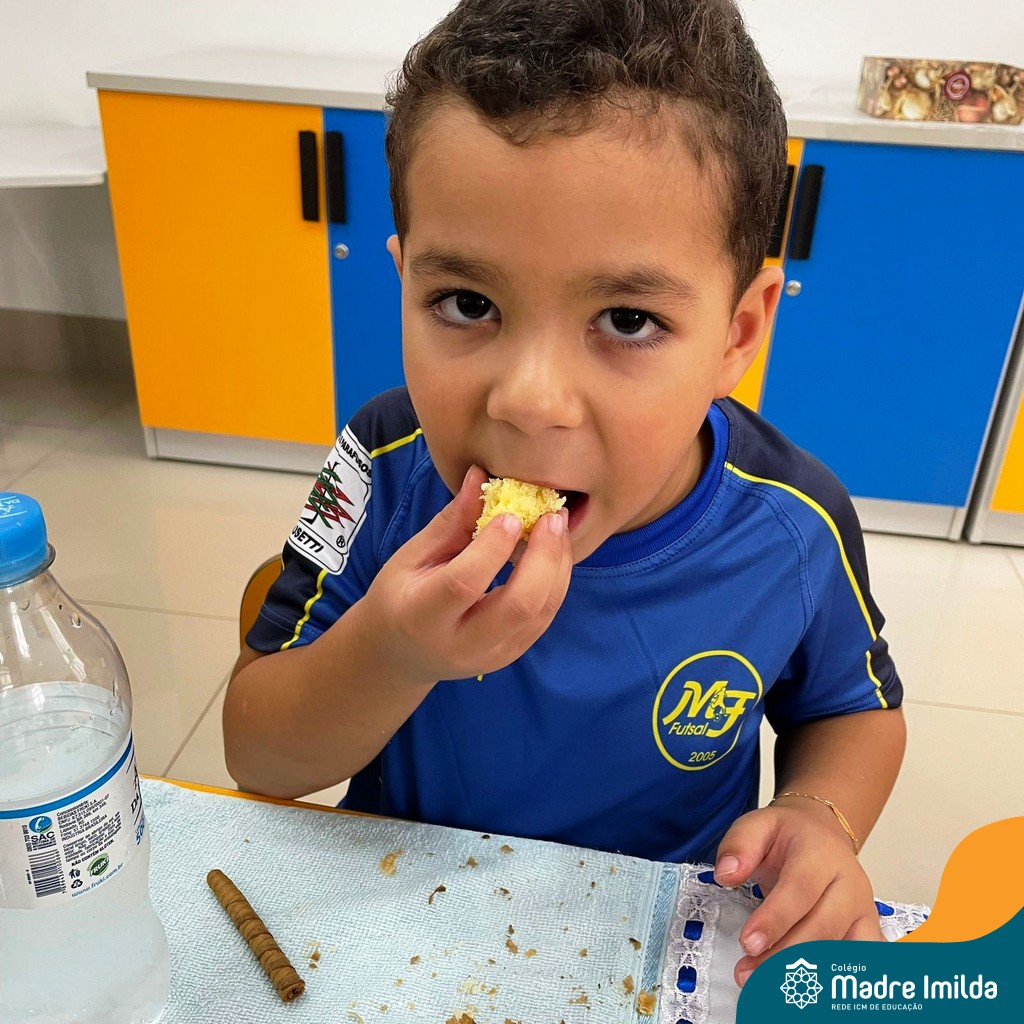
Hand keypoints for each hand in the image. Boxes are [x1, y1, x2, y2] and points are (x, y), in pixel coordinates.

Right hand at [363, 464, 571, 682]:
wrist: (401, 654)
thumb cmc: (400, 596)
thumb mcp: (412, 557)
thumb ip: (451, 522)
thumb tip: (480, 476)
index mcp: (423, 616)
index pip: (465, 583)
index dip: (493, 547)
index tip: (511, 514)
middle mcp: (461, 644)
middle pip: (519, 606)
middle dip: (544, 557)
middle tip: (552, 516)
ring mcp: (491, 656)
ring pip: (540, 613)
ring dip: (558, 566)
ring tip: (558, 527)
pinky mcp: (511, 655)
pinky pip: (544, 618)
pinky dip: (556, 581)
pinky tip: (554, 551)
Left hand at [713, 796, 883, 987]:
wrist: (822, 833)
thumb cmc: (787, 835)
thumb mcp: (758, 824)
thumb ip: (740, 845)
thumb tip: (726, 874)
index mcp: (821, 854)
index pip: (800, 890)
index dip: (775, 919)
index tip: (747, 943)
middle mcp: (850, 884)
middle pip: (822, 927)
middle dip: (783, 956)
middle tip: (746, 975)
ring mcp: (863, 911)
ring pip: (841, 951)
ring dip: (807, 977)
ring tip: (767, 991)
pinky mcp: (868, 933)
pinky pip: (858, 964)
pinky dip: (834, 984)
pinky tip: (804, 995)